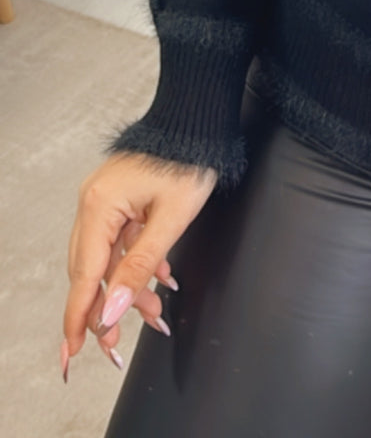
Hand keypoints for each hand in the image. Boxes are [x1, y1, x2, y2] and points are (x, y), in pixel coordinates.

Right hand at [61, 151, 217, 382]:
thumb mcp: (171, 220)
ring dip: (128, 287)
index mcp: (100, 206)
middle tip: (117, 344)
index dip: (80, 316)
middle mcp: (94, 202)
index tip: (74, 350)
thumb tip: (114, 310)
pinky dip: (135, 262)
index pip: (85, 275)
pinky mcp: (117, 196)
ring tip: (154, 311)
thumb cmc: (189, 159)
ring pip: (107, 258)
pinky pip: (119, 240)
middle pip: (91, 270)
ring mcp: (103, 198)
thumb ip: (140, 267)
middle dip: (107, 308)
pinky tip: (158, 277)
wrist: (197, 119)